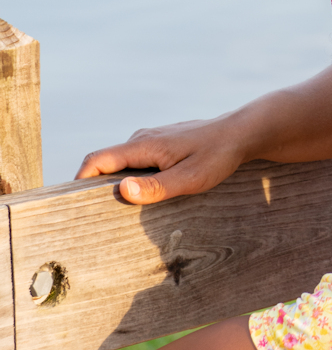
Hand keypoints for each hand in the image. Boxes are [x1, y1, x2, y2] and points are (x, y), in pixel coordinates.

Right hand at [75, 64, 331, 204]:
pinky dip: (133, 177)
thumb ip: (156, 187)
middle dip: (95, 187)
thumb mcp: (190, 179)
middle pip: (106, 163)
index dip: (78, 180)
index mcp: (143, 146)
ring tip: (115, 212)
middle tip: (90, 217)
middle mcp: (143, 139)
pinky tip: (143, 196)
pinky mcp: (165, 144)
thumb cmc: (218, 156)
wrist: (244, 133)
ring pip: (123, 163)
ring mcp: (153, 140)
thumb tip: (121, 191)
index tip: (70, 205)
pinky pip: (138, 161)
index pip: (97, 160)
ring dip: (116, 183)